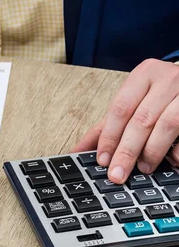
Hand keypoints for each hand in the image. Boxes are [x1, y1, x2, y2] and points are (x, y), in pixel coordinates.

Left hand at [73, 59, 178, 182]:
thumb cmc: (160, 93)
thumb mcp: (132, 102)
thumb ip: (106, 125)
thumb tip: (77, 151)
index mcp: (144, 74)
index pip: (120, 108)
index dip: (110, 137)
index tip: (102, 160)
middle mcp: (168, 78)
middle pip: (141, 120)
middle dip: (127, 151)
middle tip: (118, 173)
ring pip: (167, 125)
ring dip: (153, 151)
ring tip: (143, 168)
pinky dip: (178, 150)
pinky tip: (172, 161)